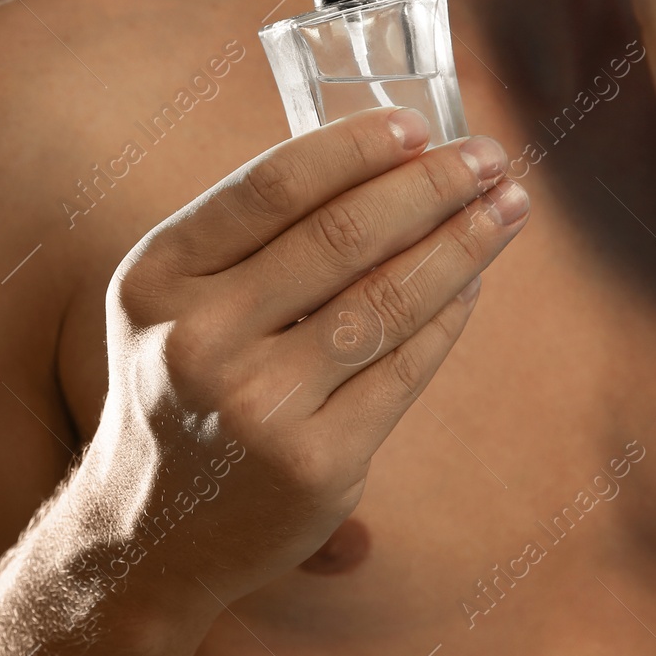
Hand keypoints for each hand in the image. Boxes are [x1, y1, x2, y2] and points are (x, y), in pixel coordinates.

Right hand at [78, 107, 527, 610]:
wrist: (148, 529)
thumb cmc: (179, 385)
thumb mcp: (174, 299)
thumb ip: (251, 235)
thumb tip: (385, 160)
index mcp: (158, 277)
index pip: (272, 187)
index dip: (355, 147)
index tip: (419, 126)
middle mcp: (198, 338)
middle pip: (340, 237)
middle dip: (430, 186)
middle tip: (488, 158)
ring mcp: (257, 406)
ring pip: (385, 301)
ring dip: (461, 245)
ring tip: (506, 208)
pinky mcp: (315, 463)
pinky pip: (404, 370)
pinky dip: (448, 318)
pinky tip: (473, 285)